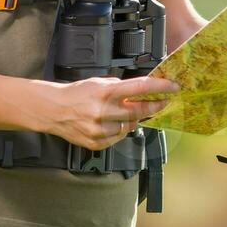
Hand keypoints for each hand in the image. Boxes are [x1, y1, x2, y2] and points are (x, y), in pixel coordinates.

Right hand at [36, 75, 180, 150]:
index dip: (160, 88)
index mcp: (105, 92)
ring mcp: (100, 130)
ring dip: (132, 119)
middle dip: (155, 106)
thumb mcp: (99, 83)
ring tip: (124, 112)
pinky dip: (119, 130)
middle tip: (163, 102)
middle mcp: (104, 112)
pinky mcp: (96, 143)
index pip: (141, 88)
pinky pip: (118, 138)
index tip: (172, 87)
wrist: (54, 110)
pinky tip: (113, 123)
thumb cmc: (76, 94)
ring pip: (129, 126)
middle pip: (140, 111)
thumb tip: (142, 90)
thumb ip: (120, 88)